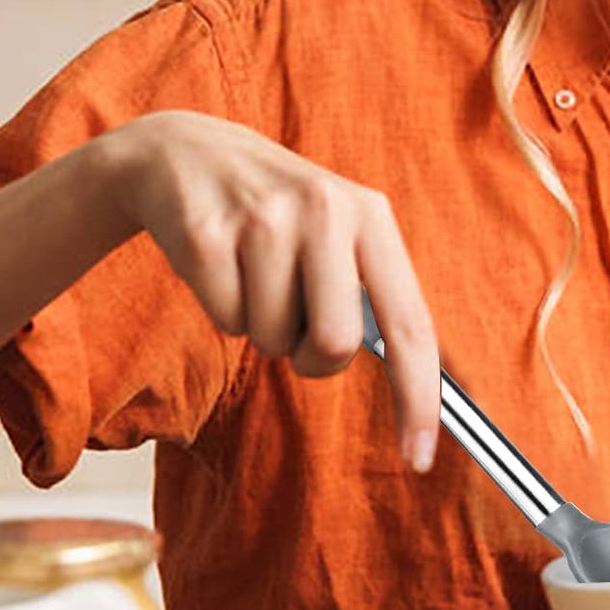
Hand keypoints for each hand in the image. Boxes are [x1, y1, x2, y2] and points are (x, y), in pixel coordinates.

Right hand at [105, 110, 440, 469]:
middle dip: (311, 357)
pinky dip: (224, 310)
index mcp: (372, 216)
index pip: (411, 324)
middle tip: (295, 322)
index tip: (419, 457)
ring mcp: (263, 220)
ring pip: (272, 340)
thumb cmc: (281, 215)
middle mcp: (326, 210)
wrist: (188, 153)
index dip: (419, 396)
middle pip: (335, 345)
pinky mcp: (207, 234)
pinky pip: (225, 320)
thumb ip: (376, 295)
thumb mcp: (340, 229)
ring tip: (256, 274)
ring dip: (262, 328)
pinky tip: (223, 264)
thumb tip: (421, 385)